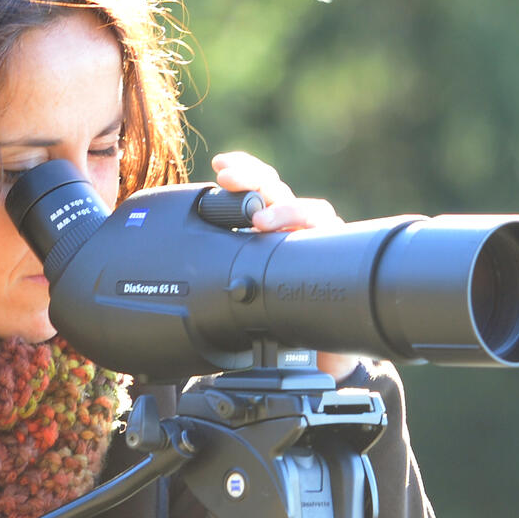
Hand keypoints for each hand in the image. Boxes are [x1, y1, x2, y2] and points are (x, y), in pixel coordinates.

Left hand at [209, 151, 368, 381]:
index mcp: (273, 228)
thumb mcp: (248, 289)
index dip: (243, 172)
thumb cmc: (279, 319)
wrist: (315, 353)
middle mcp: (296, 229)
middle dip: (252, 178)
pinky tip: (292, 238)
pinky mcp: (337, 255)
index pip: (260, 189)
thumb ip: (229, 270)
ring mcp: (319, 240)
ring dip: (282, 210)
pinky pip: (328, 235)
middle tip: (227, 176)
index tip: (220, 164)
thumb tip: (181, 270)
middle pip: (277, 190)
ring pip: (307, 210)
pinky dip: (309, 231)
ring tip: (258, 222)